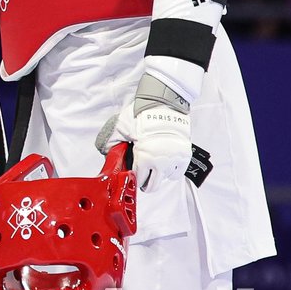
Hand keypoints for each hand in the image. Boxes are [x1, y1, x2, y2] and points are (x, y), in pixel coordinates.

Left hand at [95, 75, 190, 191]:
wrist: (164, 103)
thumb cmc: (142, 113)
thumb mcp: (120, 126)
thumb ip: (110, 141)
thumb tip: (106, 151)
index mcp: (145, 157)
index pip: (138, 179)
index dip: (133, 177)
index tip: (131, 173)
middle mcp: (161, 162)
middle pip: (153, 186)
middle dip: (145, 182)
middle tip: (141, 174)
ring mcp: (174, 160)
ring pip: (165, 179)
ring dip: (158, 174)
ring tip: (153, 164)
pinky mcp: (184, 155)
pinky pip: (177, 172)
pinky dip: (171, 170)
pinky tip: (164, 162)